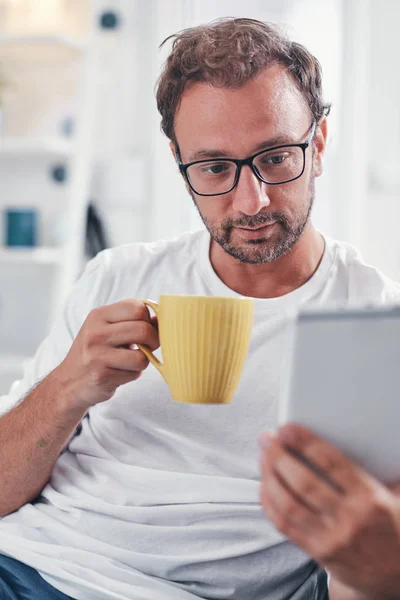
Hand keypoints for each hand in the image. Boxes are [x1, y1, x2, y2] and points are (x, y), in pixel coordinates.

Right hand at [54, 300, 159, 409]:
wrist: (68, 382)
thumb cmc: (95, 352)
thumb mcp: (107, 329)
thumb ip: (133, 321)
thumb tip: (163, 318)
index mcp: (98, 315)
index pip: (137, 307)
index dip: (149, 318)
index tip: (146, 327)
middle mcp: (95, 333)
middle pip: (143, 330)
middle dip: (154, 340)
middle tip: (149, 346)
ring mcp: (97, 355)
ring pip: (142, 356)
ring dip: (143, 361)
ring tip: (131, 361)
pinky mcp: (101, 376)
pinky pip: (134, 374)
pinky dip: (133, 375)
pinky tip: (120, 373)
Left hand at [259, 424, 399, 598]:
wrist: (398, 574)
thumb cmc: (393, 525)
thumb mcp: (394, 495)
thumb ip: (380, 468)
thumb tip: (363, 433)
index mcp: (371, 498)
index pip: (331, 463)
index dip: (305, 442)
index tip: (287, 428)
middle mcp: (350, 519)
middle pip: (303, 482)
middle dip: (279, 456)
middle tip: (268, 439)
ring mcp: (332, 539)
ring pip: (289, 504)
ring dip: (269, 476)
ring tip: (264, 457)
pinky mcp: (318, 553)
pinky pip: (285, 526)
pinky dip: (269, 503)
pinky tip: (265, 485)